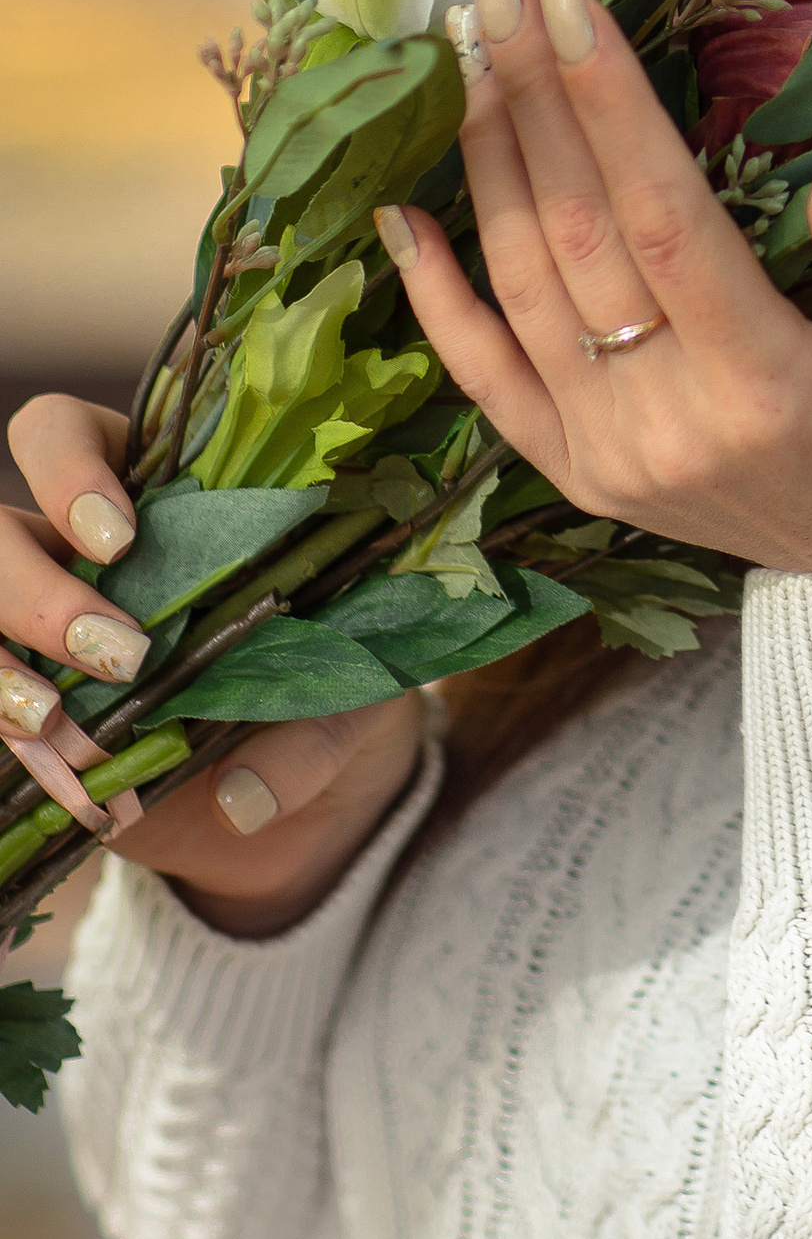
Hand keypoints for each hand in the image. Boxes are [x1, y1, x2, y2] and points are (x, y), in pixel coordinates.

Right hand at [4, 395, 423, 936]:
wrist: (306, 803)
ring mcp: (40, 632)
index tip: (121, 539)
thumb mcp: (349, 698)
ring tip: (66, 727)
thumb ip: (309, 731)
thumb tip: (242, 798)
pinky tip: (78, 787)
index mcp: (152, 490)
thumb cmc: (327, 697)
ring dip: (4, 675)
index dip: (66, 471)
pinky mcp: (33, 713)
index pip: (60, 434)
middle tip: (119, 655)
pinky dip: (24, 752)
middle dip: (37, 594)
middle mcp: (73, 552)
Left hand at [376, 0, 811, 579]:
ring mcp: (610, 455)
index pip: (665, 220)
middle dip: (530, 94)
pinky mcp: (578, 475)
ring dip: (484, 160)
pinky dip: (434, 296)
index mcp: (768, 386)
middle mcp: (668, 422)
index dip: (608, 107)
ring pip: (521, 286)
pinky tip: (398, 213)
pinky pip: (485, 379)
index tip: (568, 2)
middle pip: (576, 233)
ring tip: (464, 49)